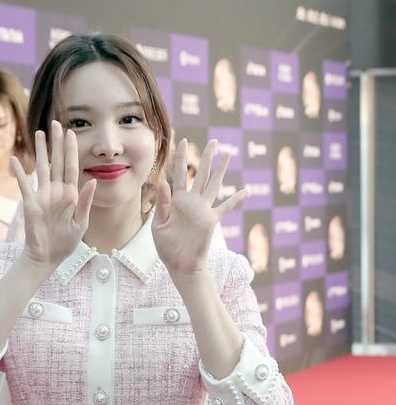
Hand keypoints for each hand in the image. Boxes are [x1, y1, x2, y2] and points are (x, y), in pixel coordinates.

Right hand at [10, 120, 96, 267]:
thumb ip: (85, 202)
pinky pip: (24, 184)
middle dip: (56, 143)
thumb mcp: (81, 224)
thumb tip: (92, 181)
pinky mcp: (30, 203)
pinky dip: (20, 172)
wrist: (48, 257)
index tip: (71, 133)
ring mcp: (43, 195)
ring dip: (40, 150)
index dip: (71, 150)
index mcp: (71, 195)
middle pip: (57, 161)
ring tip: (38, 133)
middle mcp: (56, 191)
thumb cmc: (66, 242)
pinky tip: (15, 159)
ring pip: (41, 167)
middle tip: (55, 123)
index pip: (72, 167)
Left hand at [151, 137, 246, 275]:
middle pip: (201, 173)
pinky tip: (246, 190)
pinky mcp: (212, 220)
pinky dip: (236, 199)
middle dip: (207, 157)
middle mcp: (191, 201)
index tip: (182, 140)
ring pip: (214, 184)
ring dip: (221, 169)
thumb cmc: (166, 247)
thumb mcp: (159, 225)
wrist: (179, 265)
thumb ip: (162, 204)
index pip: (178, 174)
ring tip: (228, 154)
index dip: (180, 157)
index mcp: (175, 200)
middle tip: (213, 141)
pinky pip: (226, 207)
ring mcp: (203, 210)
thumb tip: (163, 182)